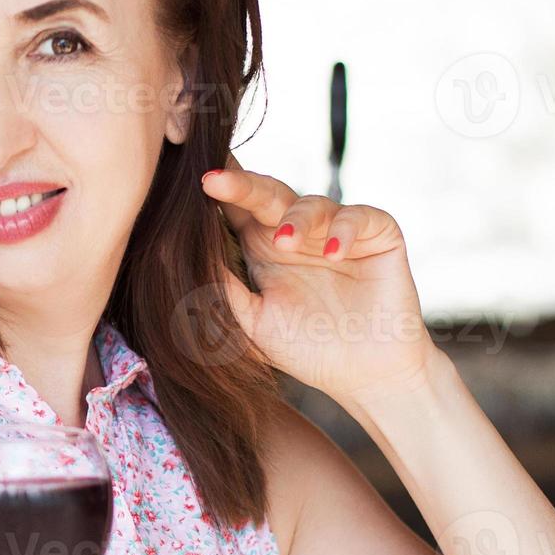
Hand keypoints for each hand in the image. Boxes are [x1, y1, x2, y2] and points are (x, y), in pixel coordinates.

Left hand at [200, 152, 440, 406]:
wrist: (364, 374)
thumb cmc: (306, 348)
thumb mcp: (253, 322)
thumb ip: (225, 288)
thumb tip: (178, 254)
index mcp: (260, 245)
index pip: (234, 208)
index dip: (215, 191)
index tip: (187, 180)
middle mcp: (296, 229)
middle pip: (265, 195)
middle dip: (240, 186)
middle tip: (212, 182)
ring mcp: (335, 228)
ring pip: (311, 202)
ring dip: (296, 219)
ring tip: (284, 243)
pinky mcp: (377, 233)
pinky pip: (359, 217)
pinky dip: (343, 231)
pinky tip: (332, 253)